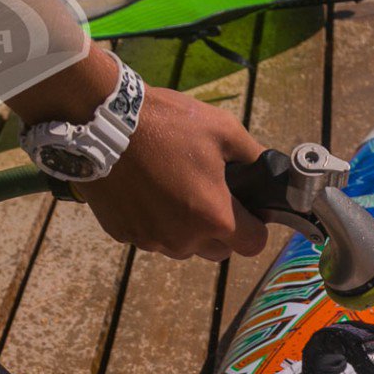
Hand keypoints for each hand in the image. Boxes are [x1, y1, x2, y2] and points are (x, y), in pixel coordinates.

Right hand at [78, 85, 269, 261]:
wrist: (104, 122)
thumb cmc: (167, 124)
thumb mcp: (223, 130)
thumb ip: (254, 156)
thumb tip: (269, 171)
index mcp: (215, 218)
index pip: (254, 244)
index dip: (255, 226)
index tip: (247, 208)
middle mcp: (185, 239)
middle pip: (218, 250)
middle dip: (220, 228)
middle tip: (208, 193)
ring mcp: (151, 240)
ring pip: (183, 247)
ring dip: (186, 227)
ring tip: (174, 188)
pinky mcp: (123, 234)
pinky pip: (149, 236)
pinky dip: (153, 220)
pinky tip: (146, 189)